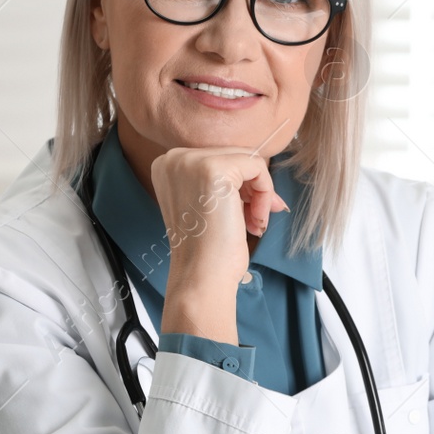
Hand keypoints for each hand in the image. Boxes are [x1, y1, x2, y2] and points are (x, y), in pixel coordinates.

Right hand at [152, 146, 287, 343]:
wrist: (201, 277)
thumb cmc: (208, 249)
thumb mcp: (209, 203)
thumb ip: (223, 181)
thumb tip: (258, 167)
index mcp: (167, 166)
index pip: (218, 158)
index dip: (240, 184)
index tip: (248, 211)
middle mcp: (174, 158)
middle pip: (234, 155)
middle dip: (253, 189)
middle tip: (257, 219)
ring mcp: (190, 161)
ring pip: (248, 160)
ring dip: (261, 194)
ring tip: (255, 223)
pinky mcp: (214, 169)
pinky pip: (257, 167)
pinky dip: (266, 194)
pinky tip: (256, 220)